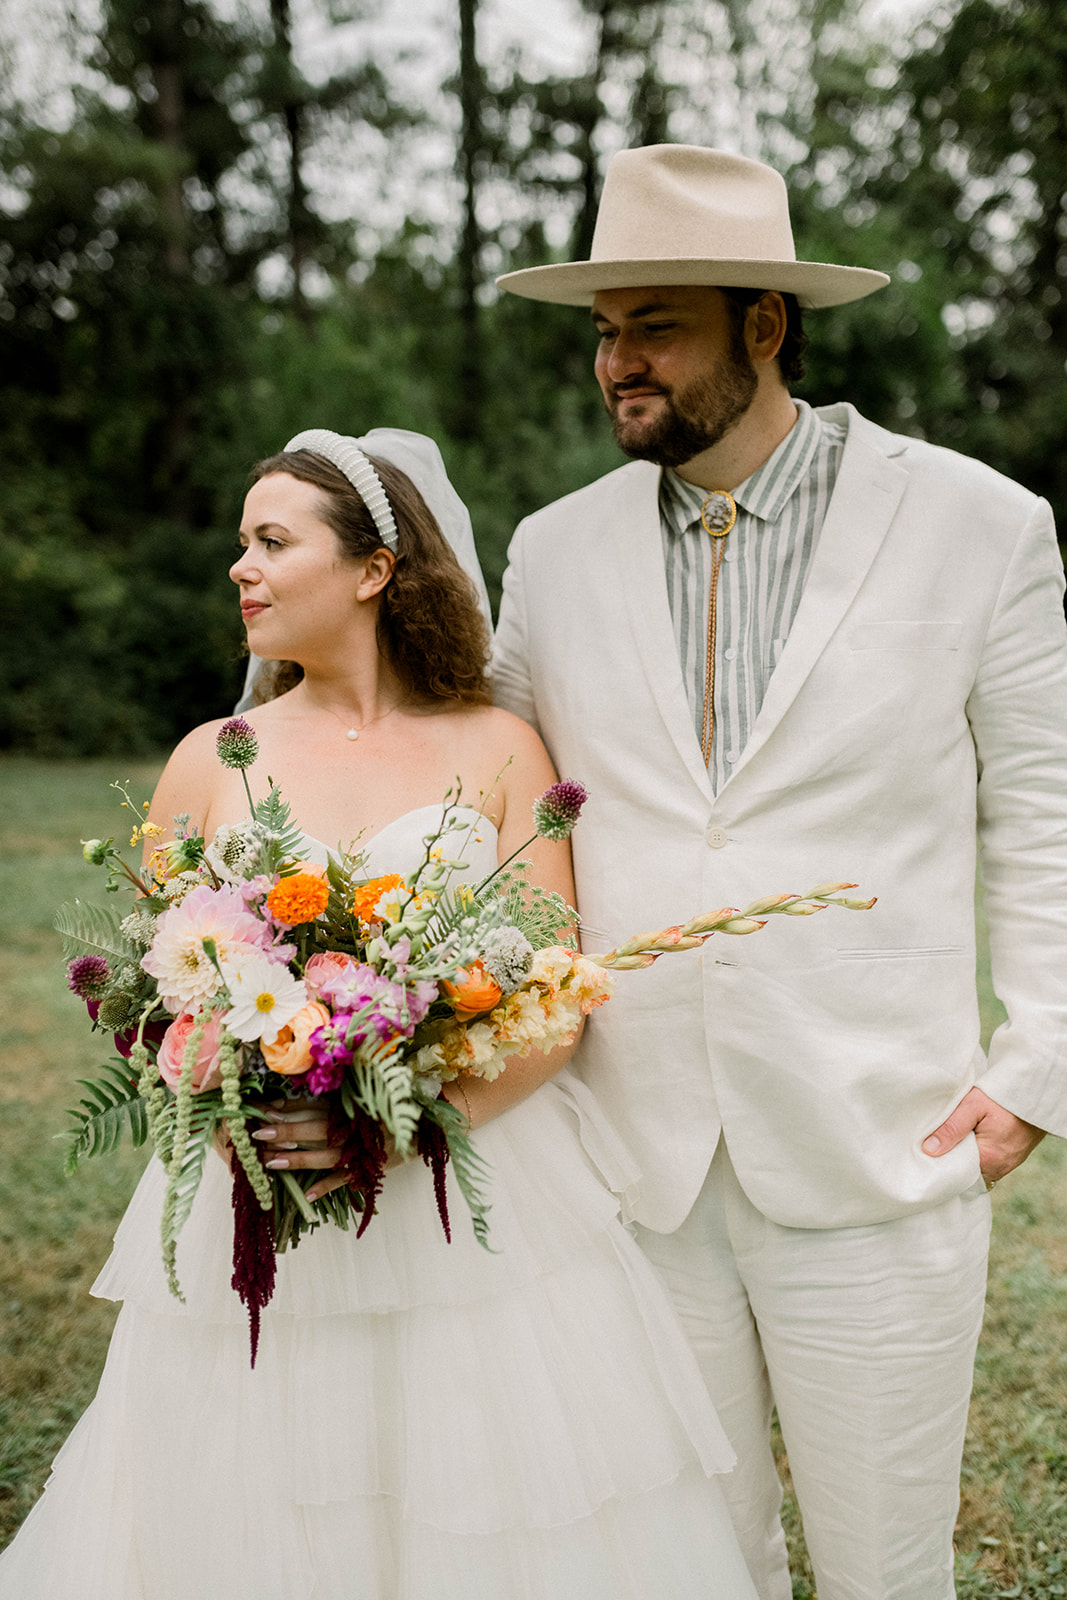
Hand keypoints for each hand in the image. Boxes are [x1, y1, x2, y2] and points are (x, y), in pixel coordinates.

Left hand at [251, 1100, 402, 1202]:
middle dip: (285, 1131)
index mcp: (350, 1106)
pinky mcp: (369, 1168)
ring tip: (271, 1163)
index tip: (263, 1109)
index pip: (314, 1105)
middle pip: (315, 1128)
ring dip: (298, 1159)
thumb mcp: (363, 1099)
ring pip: (325, 1155)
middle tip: (258, 1134)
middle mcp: (354, 1127)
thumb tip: (298, 1096)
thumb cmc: (389, 1111)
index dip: (288, 1107)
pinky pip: (345, 1179)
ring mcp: (361, 1149)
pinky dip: (327, 1187)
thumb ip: (335, 1097)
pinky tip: (307, 1195)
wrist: (426, 1130)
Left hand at [922, 1087, 1044, 1185]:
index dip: (940, 1166)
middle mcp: (999, 1167)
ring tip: (948, 1140)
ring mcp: (1007, 1164)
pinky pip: (987, 1161)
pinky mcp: (1011, 1156)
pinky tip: (967, 1139)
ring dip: (963, 1156)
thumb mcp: (972, 1106)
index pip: (956, 1175)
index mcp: (989, 1159)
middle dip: (950, 1161)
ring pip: (976, 1167)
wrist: (1035, 1090)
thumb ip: (951, 1128)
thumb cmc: (1004, 1096)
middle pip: (966, 1173)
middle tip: (931, 1147)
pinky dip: (975, 1153)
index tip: (924, 1156)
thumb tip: (928, 1150)